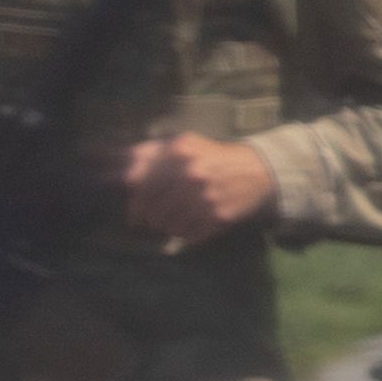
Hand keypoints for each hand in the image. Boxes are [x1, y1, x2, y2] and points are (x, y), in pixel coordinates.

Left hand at [117, 133, 276, 244]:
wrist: (258, 170)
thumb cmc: (211, 157)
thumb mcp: (181, 145)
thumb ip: (148, 154)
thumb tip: (123, 177)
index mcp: (178, 153)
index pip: (144, 189)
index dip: (135, 207)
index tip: (135, 217)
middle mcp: (191, 174)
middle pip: (155, 212)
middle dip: (152, 220)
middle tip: (156, 222)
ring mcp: (206, 196)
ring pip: (171, 226)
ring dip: (169, 228)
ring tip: (175, 223)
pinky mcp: (220, 215)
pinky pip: (190, 235)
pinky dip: (187, 235)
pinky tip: (191, 227)